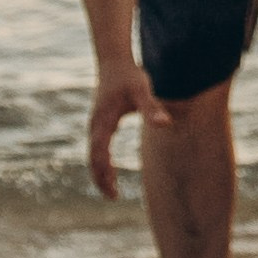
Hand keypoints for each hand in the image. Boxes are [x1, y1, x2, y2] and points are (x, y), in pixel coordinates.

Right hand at [87, 58, 170, 200]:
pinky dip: (101, 163)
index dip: (105, 174)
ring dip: (100, 173)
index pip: (99, 155)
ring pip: (93, 155)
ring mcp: (96, 125)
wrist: (113, 60)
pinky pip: (97, 149)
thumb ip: (152, 108)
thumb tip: (165, 124)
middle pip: (92, 159)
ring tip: (112, 191)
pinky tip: (111, 172)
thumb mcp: (142, 90)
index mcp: (103, 122)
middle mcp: (95, 126)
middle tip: (113, 197)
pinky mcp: (101, 124)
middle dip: (100, 179)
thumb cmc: (129, 75)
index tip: (113, 192)